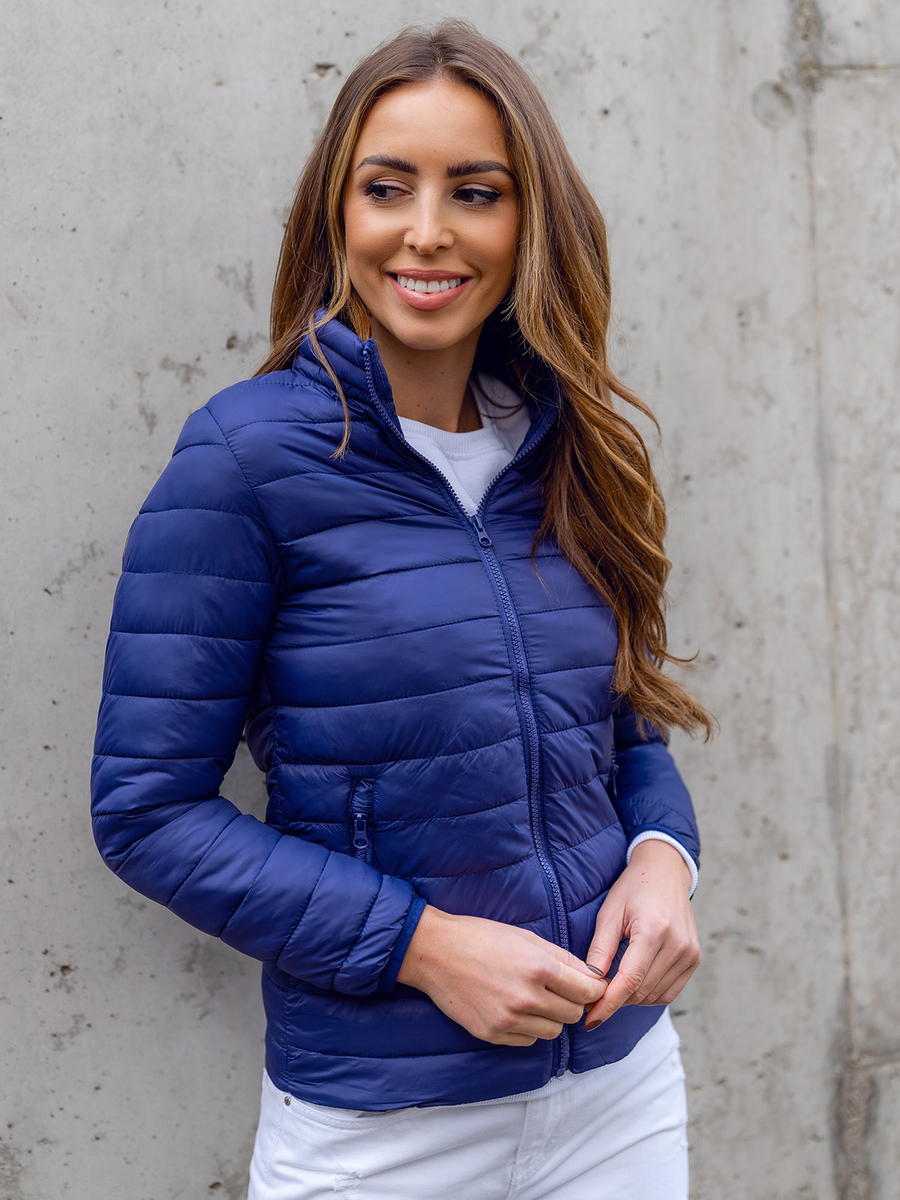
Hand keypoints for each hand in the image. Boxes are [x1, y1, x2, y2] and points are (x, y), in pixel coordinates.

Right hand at [398, 906, 606, 1045]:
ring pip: (553, 1032)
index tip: (589, 986)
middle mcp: (526, 997)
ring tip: (535, 999)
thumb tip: (592, 977)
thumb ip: (562, 958)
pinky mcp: (492, 1034)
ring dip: (551, 1018)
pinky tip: (515, 1009)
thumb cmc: (480, 937)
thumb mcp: (526, 938)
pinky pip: (528, 1041)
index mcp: (538, 967)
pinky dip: (528, 1029)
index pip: (587, 991)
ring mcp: (508, 1019)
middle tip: (559, 990)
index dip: (592, 989)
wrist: (435, 952)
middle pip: (573, 1014)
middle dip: (572, 1003)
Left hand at [584, 840, 700, 1030]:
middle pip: (641, 991)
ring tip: (612, 987)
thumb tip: (589, 983)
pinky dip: (649, 995)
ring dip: (631, 998)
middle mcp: (677, 944)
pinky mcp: (694, 959)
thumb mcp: (609, 913)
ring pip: (655, 995)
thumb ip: (600, 950)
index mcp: (653, 930)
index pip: (629, 981)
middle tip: (593, 1000)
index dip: (608, 1004)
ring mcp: (690, 953)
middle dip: (615, 1001)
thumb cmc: (633, 889)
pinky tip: (633, 985)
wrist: (666, 872)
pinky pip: (669, 992)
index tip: (590, 1020)